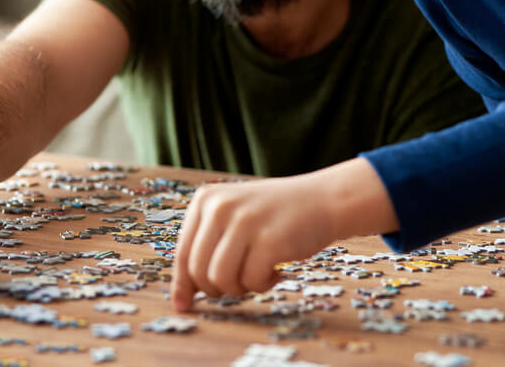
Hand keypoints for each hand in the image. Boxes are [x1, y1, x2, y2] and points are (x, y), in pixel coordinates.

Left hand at [170, 157, 396, 308]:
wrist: (323, 199)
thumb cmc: (275, 216)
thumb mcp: (234, 218)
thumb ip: (208, 248)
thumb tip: (182, 299)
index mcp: (206, 199)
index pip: (182, 253)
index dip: (183, 284)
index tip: (184, 305)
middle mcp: (221, 206)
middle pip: (199, 270)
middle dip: (217, 288)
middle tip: (240, 283)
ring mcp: (245, 221)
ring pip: (220, 279)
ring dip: (239, 287)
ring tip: (257, 275)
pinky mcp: (269, 239)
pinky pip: (250, 281)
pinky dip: (262, 285)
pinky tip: (276, 271)